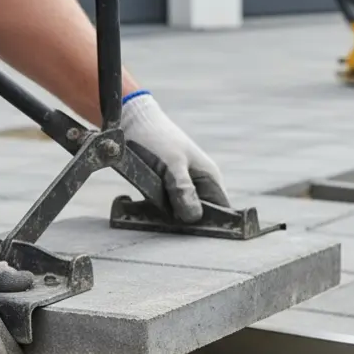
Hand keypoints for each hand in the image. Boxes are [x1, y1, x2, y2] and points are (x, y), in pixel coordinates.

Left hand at [119, 91, 228, 222]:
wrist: (132, 120)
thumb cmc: (157, 139)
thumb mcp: (172, 165)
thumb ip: (183, 190)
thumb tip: (194, 217)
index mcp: (210, 177)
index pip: (222, 211)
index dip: (212, 225)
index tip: (192, 234)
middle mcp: (199, 183)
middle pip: (199, 215)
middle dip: (183, 222)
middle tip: (163, 222)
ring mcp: (183, 184)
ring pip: (179, 211)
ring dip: (164, 216)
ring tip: (145, 210)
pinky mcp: (165, 186)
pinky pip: (164, 205)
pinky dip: (152, 209)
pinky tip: (136, 204)